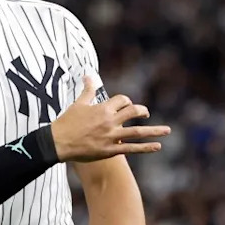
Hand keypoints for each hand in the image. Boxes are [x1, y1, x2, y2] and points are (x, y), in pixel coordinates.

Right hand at [51, 76, 170, 161]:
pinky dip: (146, 148)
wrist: (58, 142)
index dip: (126, 101)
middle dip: (142, 111)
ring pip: (137, 131)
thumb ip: (87, 90)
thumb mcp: (78, 104)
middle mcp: (110, 121)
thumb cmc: (67, 122)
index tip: (126, 105)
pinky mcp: (110, 150)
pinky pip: (132, 148)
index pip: (122, 100)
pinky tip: (157, 146)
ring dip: (154, 130)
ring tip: (167, 130)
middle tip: (146, 113)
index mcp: (103, 108)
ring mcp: (111, 136)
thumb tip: (88, 75)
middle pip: (133, 111)